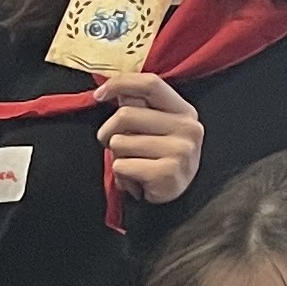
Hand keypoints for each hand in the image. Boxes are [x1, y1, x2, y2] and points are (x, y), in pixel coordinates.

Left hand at [95, 72, 203, 207]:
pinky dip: (120, 176)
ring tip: (134, 166)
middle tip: (119, 148)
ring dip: (116, 157)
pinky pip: (121, 166)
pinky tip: (137, 181)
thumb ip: (137, 107)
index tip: (98, 95)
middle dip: (109, 133)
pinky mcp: (169, 173)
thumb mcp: (154, 129)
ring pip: (119, 142)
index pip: (150, 83)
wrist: (176, 202)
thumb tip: (112, 89)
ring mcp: (181, 150)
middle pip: (125, 115)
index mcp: (184, 111)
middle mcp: (187, 127)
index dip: (120, 84)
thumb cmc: (157, 160)